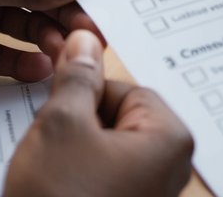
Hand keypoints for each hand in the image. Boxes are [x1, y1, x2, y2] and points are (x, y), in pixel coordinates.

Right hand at [5, 31, 193, 196]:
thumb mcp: (61, 125)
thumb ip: (75, 78)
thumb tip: (85, 40)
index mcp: (169, 139)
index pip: (124, 89)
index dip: (82, 94)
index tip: (55, 104)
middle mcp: (170, 169)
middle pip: (117, 119)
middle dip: (77, 125)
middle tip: (53, 147)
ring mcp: (149, 196)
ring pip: (104, 150)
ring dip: (72, 153)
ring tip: (52, 175)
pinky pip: (101, 178)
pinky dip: (75, 178)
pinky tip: (55, 189)